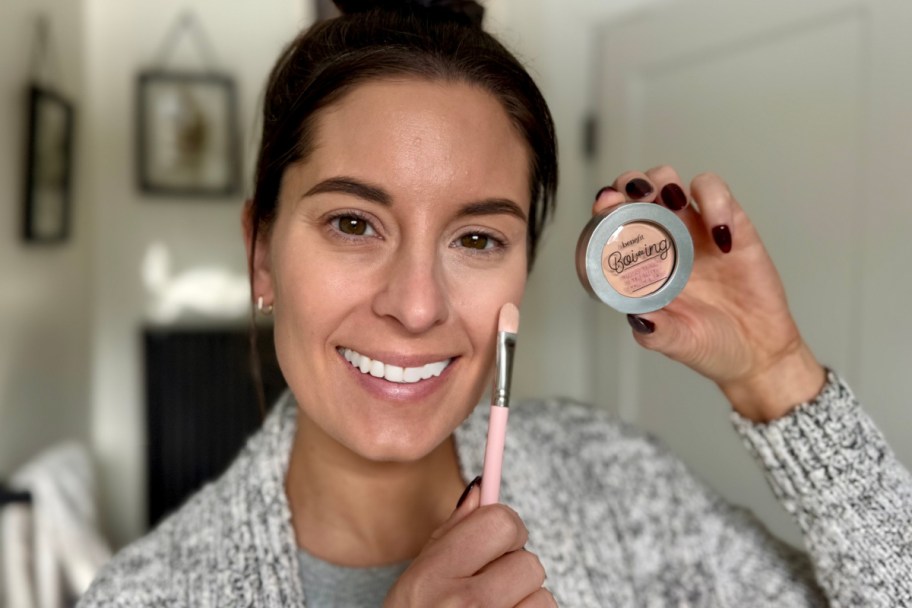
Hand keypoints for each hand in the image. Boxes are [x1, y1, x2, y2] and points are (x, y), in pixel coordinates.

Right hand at [384, 479, 555, 606]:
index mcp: (435, 577)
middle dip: (514, 572)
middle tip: (490, 588)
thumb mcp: (417, 579)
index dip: (506, 528)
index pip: (501, 522)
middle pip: (529, 562)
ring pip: (544, 598)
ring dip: (525, 604)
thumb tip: (482, 489)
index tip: (498, 540)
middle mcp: (464, 606)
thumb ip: (452, 533)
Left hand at [594, 167, 824, 421]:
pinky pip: (717, 193)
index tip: (605, 207)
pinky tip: (720, 237)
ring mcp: (694, 228)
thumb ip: (656, 332)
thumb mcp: (676, 342)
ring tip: (673, 203)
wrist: (757, 352)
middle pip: (636, 191)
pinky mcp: (731, 223)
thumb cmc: (709, 345)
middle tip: (636, 198)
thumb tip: (638, 317)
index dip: (605, 208)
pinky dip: (715, 201)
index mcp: (640, 263)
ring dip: (665, 181)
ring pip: (671, 181)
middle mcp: (662, 239)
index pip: (613, 223)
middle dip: (630, 184)